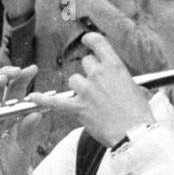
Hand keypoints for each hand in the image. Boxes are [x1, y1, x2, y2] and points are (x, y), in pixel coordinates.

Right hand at [0, 64, 46, 174]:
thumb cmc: (14, 161)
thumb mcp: (25, 145)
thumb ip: (29, 130)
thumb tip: (37, 113)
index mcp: (11, 111)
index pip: (15, 88)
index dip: (22, 77)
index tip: (32, 68)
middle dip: (5, 73)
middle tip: (16, 70)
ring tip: (2, 79)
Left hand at [27, 32, 153, 147]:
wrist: (135, 134)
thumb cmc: (140, 115)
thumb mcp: (137, 89)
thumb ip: (123, 81)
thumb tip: (121, 83)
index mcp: (115, 67)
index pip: (97, 43)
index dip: (90, 40)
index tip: (87, 41)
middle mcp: (98, 74)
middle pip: (85, 63)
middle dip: (90, 72)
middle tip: (99, 86)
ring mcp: (86, 91)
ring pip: (74, 80)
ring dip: (79, 88)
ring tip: (91, 99)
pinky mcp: (78, 108)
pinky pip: (55, 102)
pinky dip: (43, 100)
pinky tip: (33, 97)